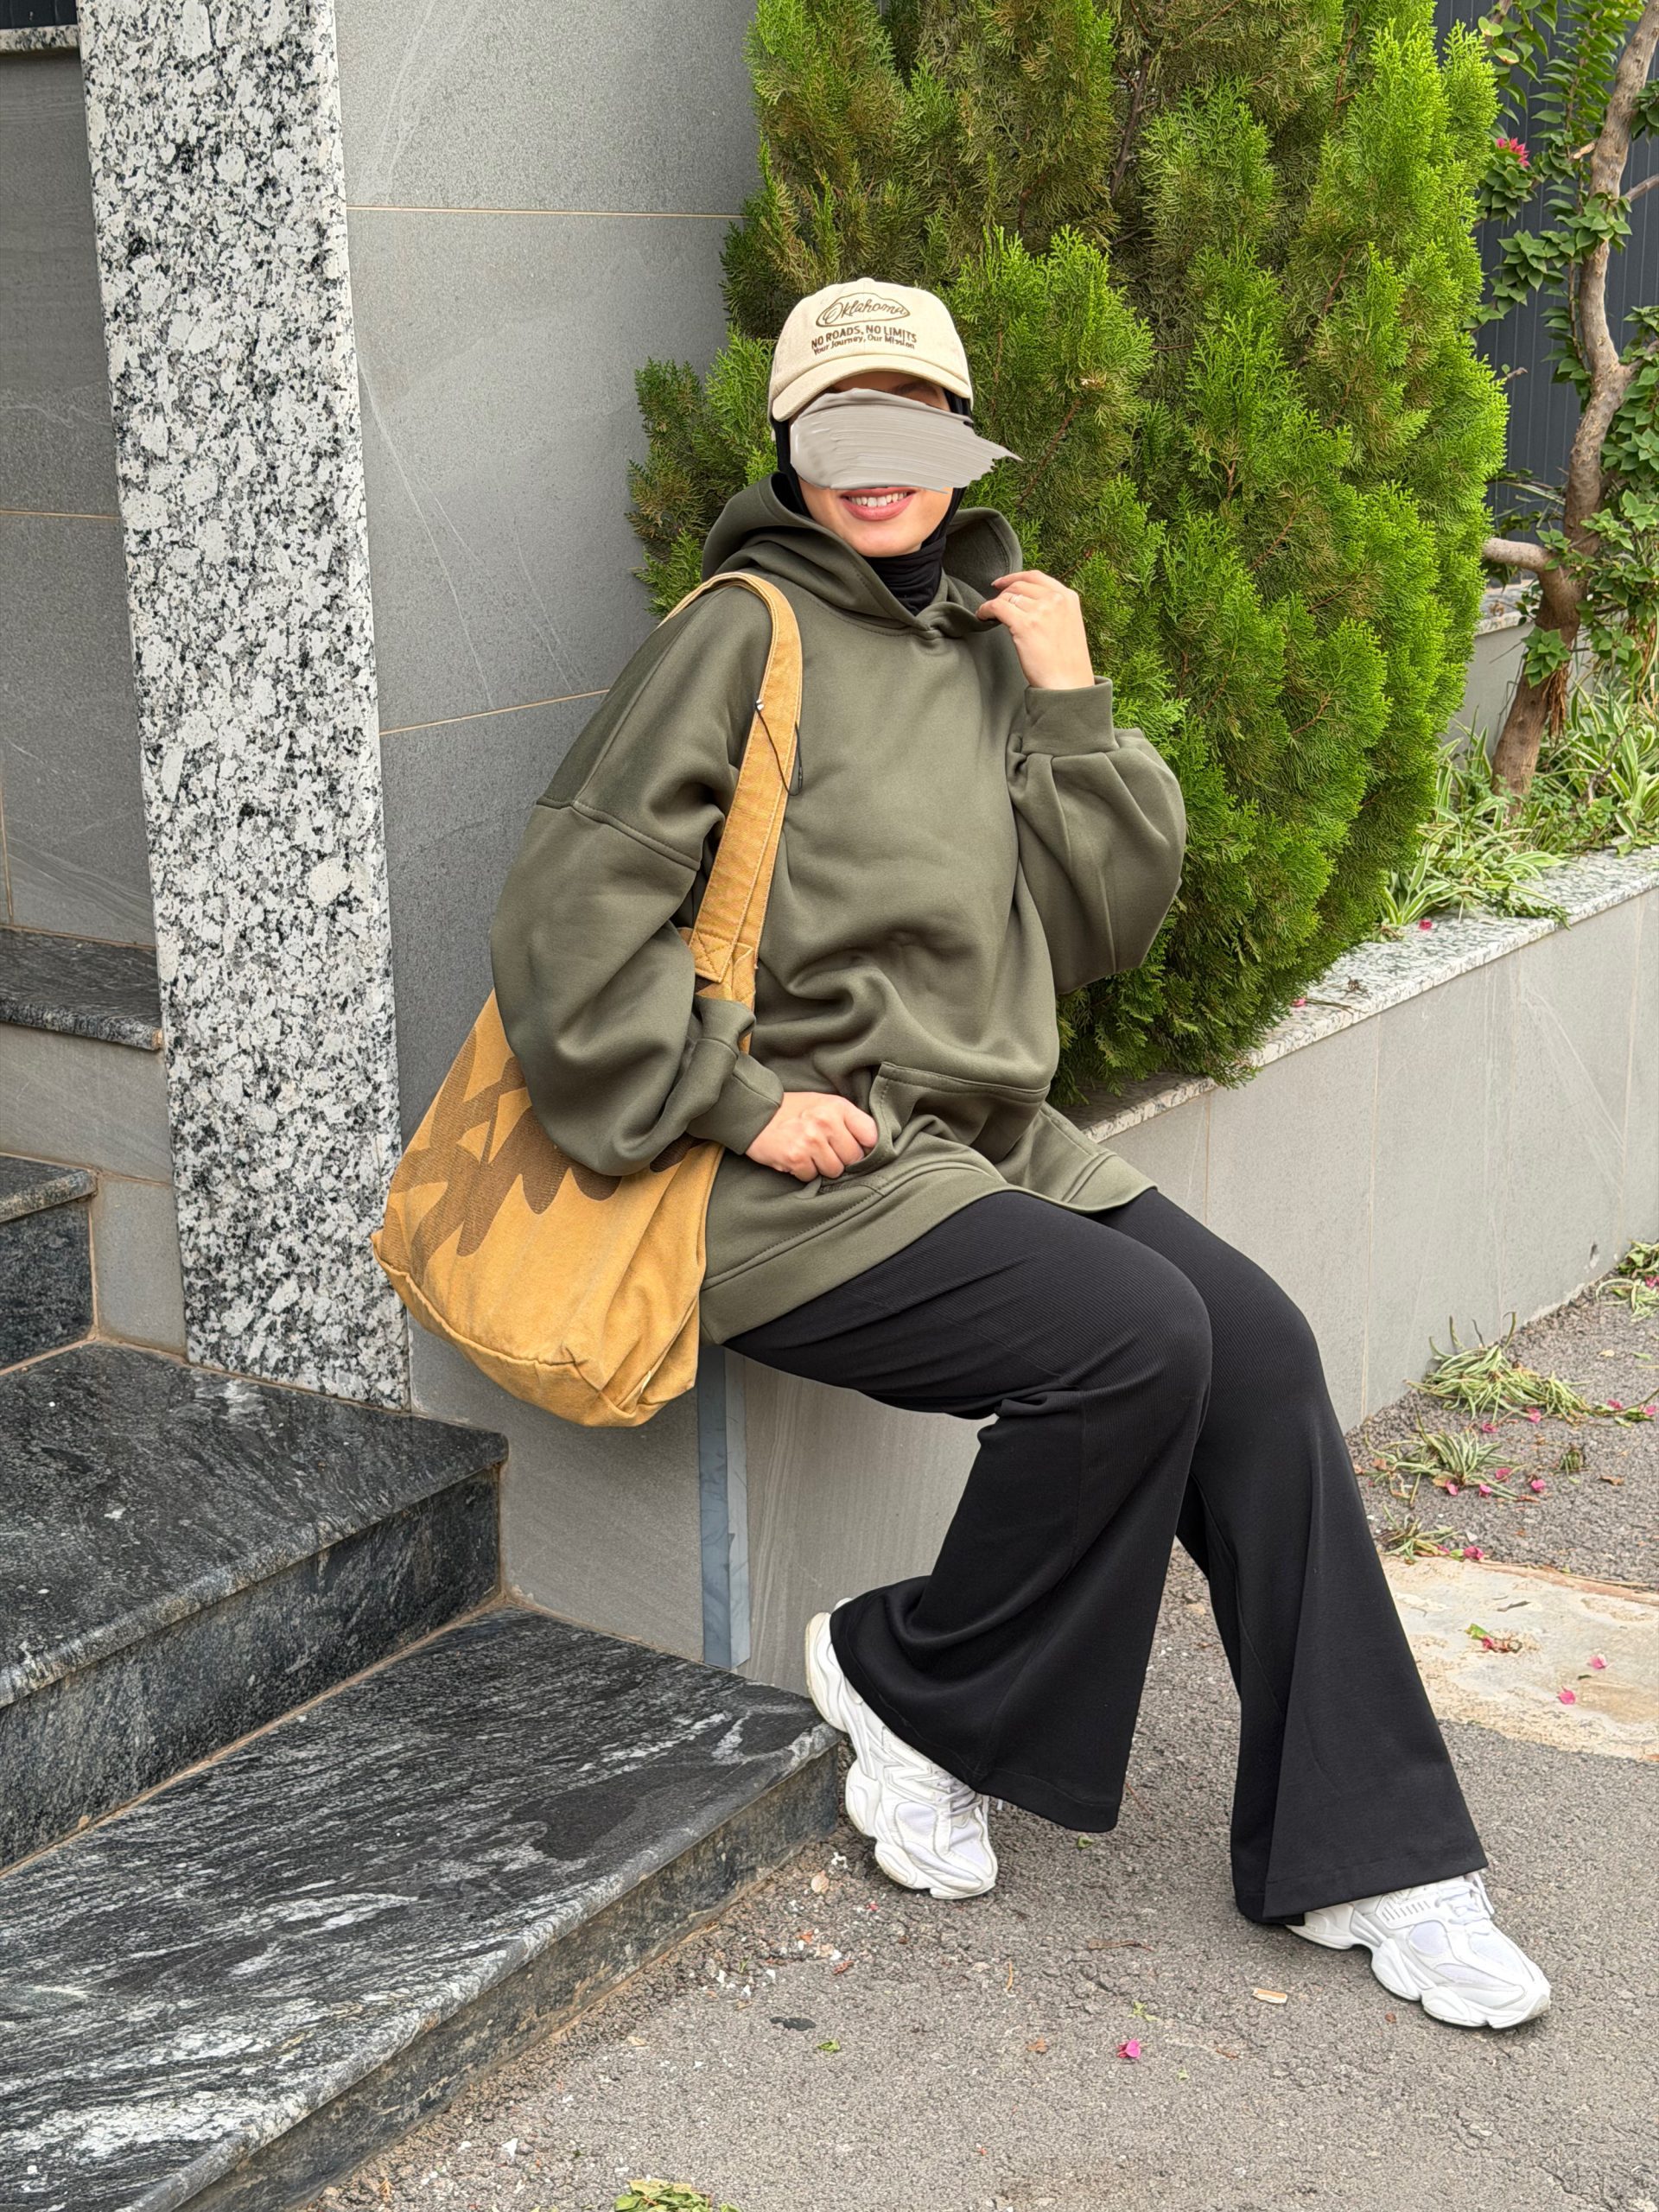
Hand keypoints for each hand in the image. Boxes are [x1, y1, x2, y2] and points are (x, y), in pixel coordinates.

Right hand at [747, 1090, 879, 1181]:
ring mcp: (811, 1140)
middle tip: (824, 1149)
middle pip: (854, 1158)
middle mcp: (826, 1121)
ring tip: (808, 1152)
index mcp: (838, 1107)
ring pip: (834, 1170)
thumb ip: (848, 1120)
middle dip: (841, 1158)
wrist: (755, 1114)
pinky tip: (795, 1157)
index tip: (857, 1149)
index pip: (872, 1135)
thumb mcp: (824, 1104)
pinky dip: (803, 1172)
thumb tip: (872, 1147)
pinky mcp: (795, 1157)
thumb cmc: (793, 1111)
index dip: (867, 1147)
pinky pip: (811, 1176)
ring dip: (821, 1166)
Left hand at [974, 569, 1095, 688]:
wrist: (1068, 684)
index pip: (1036, 576)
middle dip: (1004, 594)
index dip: (1014, 577)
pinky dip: (985, 610)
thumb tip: (1027, 602)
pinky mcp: (1025, 625)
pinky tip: (982, 617)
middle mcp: (1055, 599)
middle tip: (995, 606)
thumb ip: (1054, 609)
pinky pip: (997, 607)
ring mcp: (1041, 611)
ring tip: (990, 615)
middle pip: (1019, 585)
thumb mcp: (1069, 625)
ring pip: (1007, 597)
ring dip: (995, 605)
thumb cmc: (1067, 663)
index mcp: (1068, 597)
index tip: (1001, 584)